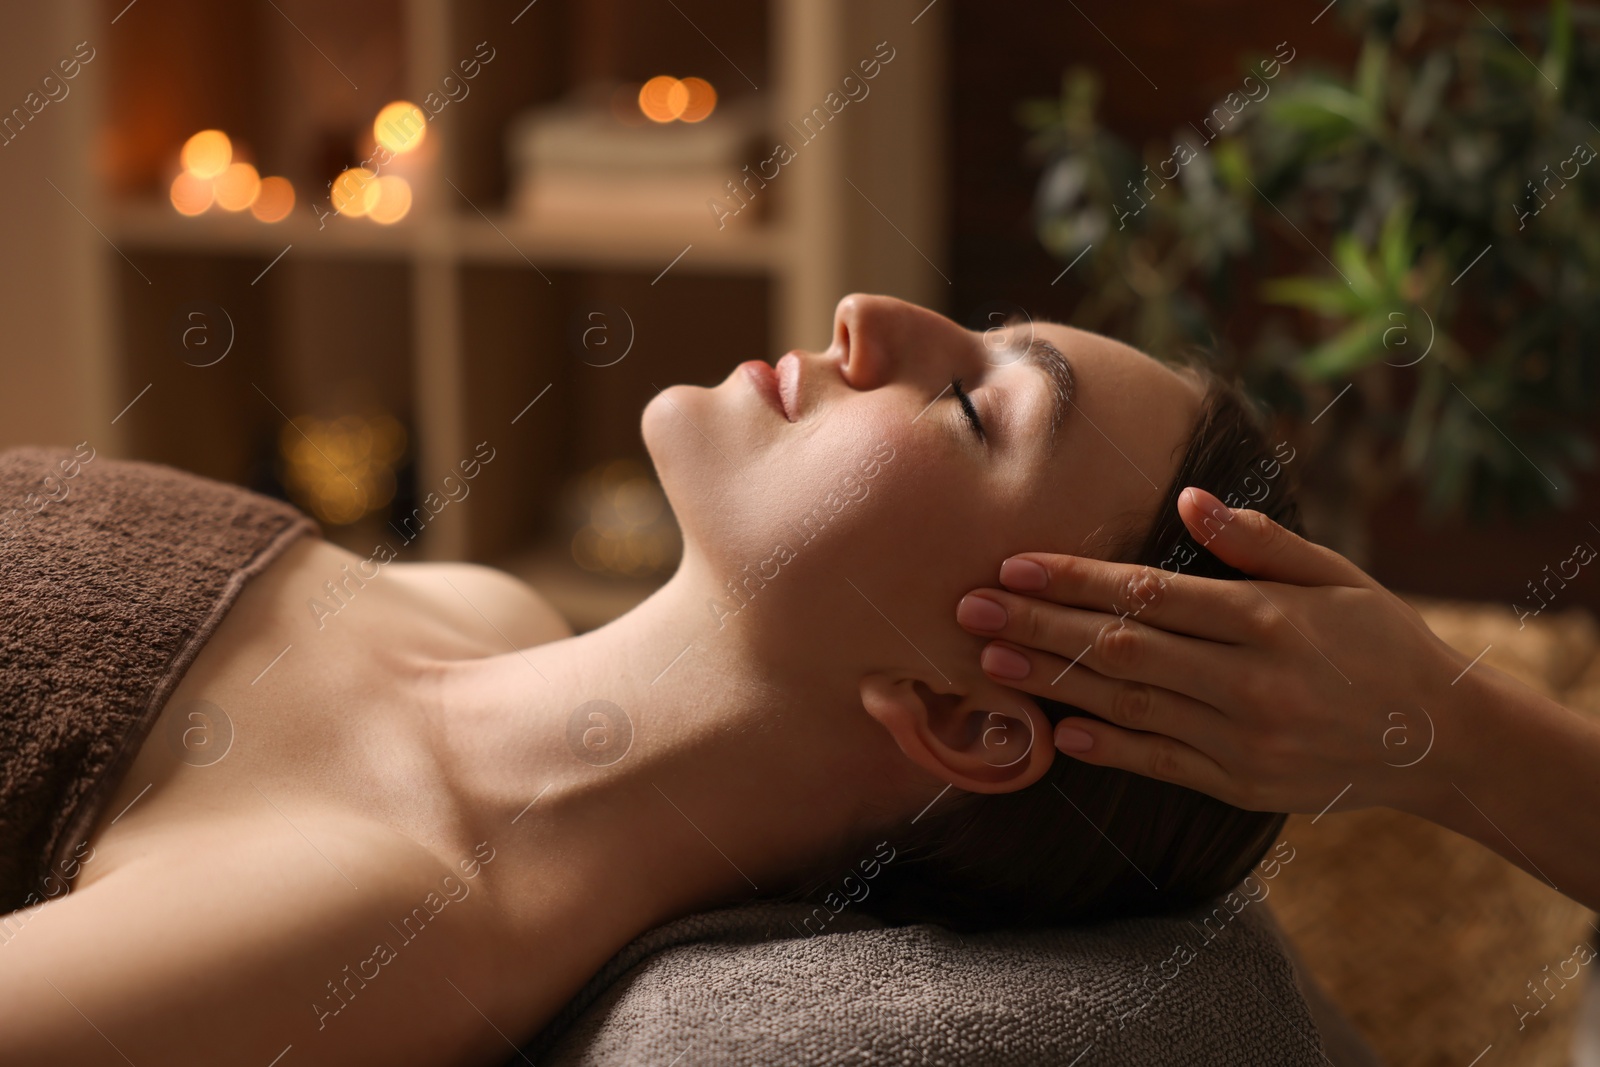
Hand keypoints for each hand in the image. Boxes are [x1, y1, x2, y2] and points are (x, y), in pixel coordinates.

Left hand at [954, 487, 1480, 814]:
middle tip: (969, 606)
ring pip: (1129, 706)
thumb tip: (1188, 498)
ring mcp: (1242, 739)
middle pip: (1123, 648)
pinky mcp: (1241, 784)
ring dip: (1054, 680)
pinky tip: (1056, 729)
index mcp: (1267, 618)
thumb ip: (1258, 540)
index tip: (1013, 562)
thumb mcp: (1334, 574)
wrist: (1440, 739)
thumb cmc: (1380, 639)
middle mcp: (1248, 681)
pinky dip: (1106, 746)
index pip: (1149, 593)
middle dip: (1040, 624)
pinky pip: (1160, 763)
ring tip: (991, 657)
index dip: (1075, 578)